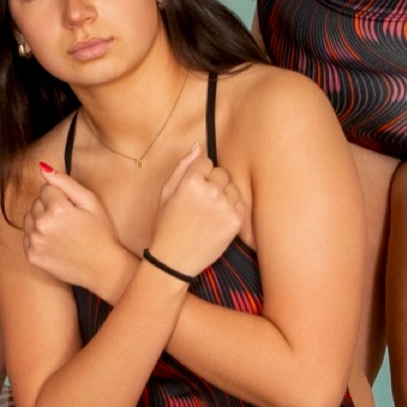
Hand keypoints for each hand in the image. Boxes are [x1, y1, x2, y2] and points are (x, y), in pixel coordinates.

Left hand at [24, 164, 135, 300]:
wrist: (102, 268)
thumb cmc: (100, 233)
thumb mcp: (90, 202)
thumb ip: (65, 182)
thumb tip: (42, 167)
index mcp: (56, 209)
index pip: (46, 189)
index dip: (61, 197)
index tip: (73, 210)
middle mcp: (41, 225)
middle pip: (36, 203)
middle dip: (49, 207)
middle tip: (69, 221)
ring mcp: (34, 242)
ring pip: (29, 218)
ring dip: (41, 221)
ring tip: (61, 231)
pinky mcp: (32, 256)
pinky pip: (27, 236)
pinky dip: (38, 237)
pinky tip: (55, 242)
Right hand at [150, 148, 244, 277]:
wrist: (175, 260)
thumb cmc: (167, 225)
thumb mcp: (166, 192)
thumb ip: (183, 166)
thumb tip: (199, 146)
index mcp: (191, 181)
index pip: (206, 162)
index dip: (198, 174)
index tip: (192, 189)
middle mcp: (211, 191)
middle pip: (221, 172)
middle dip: (212, 182)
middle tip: (200, 202)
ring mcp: (226, 206)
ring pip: (232, 187)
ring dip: (224, 194)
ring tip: (208, 211)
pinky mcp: (236, 220)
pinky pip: (240, 202)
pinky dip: (231, 207)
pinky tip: (217, 219)